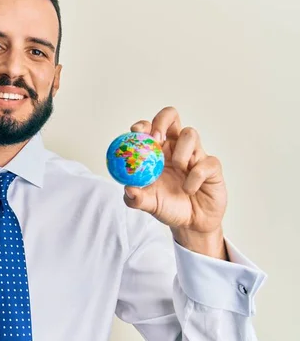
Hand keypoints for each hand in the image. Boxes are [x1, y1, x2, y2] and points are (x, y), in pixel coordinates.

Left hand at [124, 107, 227, 258]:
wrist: (191, 224)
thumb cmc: (168, 206)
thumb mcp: (148, 204)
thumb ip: (136, 198)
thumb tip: (128, 189)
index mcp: (157, 151)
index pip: (149, 127)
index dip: (143, 125)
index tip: (137, 133)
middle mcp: (175, 148)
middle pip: (171, 116)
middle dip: (162, 121)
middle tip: (157, 139)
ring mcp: (195, 154)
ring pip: (190, 134)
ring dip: (181, 153)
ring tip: (178, 170)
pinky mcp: (211, 167)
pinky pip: (206, 162)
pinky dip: (195, 176)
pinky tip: (189, 189)